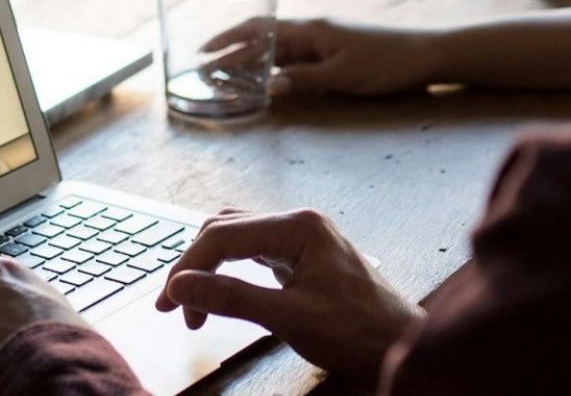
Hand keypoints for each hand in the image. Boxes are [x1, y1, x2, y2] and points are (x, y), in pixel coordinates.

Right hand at [154, 208, 422, 384]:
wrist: (401, 347)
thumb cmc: (360, 332)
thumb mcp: (288, 317)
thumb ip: (231, 298)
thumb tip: (182, 286)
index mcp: (298, 227)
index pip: (222, 236)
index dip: (187, 268)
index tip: (169, 303)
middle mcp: (300, 223)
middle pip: (225, 231)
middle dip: (193, 267)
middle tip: (174, 306)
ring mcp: (303, 238)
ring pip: (237, 239)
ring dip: (210, 268)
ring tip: (193, 303)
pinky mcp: (305, 256)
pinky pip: (255, 252)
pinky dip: (231, 271)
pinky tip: (223, 291)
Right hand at [203, 18, 440, 96]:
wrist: (425, 56)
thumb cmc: (386, 63)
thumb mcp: (343, 75)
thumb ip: (304, 80)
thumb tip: (268, 87)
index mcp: (311, 30)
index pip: (260, 30)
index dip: (229, 39)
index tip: (204, 51)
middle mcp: (312, 33)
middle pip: (263, 41)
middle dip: (232, 54)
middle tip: (206, 72)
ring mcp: (322, 45)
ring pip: (277, 53)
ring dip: (251, 64)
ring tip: (226, 80)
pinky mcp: (332, 57)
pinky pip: (295, 62)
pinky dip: (275, 72)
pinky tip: (265, 84)